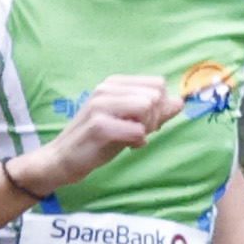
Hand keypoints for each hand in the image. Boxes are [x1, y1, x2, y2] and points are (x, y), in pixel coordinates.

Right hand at [12, 73, 184, 193]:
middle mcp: (106, 89)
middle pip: (155, 94)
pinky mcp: (99, 126)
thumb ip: (155, 112)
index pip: (157, 84)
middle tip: (139, 132)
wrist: (63, 159)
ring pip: (147, 107)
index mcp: (114, 83)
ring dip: (146, 127)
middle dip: (155, 118)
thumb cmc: (98, 141)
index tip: (146, 122)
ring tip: (132, 137)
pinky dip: (137, 141)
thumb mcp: (129, 122)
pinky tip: (127, 146)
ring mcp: (101, 105)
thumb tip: (180, 102)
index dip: (160, 106)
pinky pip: (136, 129)